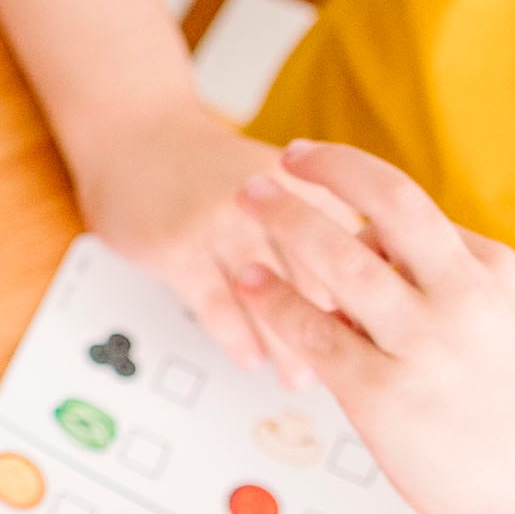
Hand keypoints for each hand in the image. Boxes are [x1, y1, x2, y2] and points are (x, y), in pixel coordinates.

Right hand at [67, 105, 355, 383]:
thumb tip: (369, 283)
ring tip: (299, 376)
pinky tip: (250, 358)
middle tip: (349, 370)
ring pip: (268, 297)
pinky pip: (216, 306)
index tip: (378, 338)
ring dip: (286, 345)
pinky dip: (237, 337)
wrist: (136, 136)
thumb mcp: (279, 177)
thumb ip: (322, 219)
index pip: (350, 251)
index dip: (367, 300)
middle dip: (334, 331)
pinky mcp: (177, 248)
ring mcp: (218, 223)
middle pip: (314, 278)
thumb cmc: (210, 168)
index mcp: (303, 182)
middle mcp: (266, 199)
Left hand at [233, 140, 514, 513]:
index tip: (307, 158)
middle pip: (387, 205)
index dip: (346, 173)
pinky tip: (251, 282)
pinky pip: (315, 333)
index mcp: (489, 270)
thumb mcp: (498, 320)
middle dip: (321, 173)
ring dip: (287, 223)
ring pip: (343, 262)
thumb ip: (435, 282)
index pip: (406, 203)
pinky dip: (276, 300)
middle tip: (267, 168)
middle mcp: (462, 297)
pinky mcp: (383, 395)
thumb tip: (365, 247)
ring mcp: (424, 345)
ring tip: (245, 202)